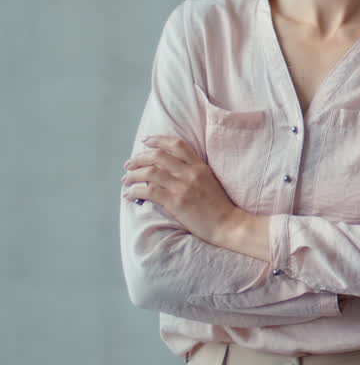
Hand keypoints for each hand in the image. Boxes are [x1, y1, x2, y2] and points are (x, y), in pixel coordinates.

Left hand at [122, 136, 263, 257]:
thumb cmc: (218, 207)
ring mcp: (183, 186)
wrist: (228, 224)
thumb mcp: (209, 181)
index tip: (146, 141)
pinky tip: (129, 195)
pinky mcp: (176, 202)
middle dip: (139, 158)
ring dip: (133, 175)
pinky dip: (135, 191)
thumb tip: (166, 171)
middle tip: (129, 164)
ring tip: (126, 180)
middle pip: (159, 156)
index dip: (158, 140)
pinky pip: (149, 191)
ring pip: (150, 172)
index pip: (177, 144)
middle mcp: (191, 173)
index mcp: (200, 166)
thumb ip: (192, 173)